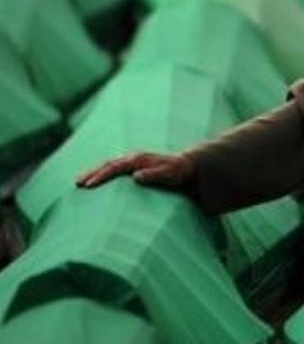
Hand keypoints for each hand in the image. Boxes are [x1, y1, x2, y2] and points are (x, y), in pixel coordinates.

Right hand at [75, 152, 194, 189]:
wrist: (187, 165)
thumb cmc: (179, 172)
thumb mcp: (171, 174)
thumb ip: (155, 175)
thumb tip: (136, 177)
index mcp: (138, 159)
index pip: (114, 167)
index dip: (101, 175)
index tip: (88, 186)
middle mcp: (133, 158)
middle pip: (107, 164)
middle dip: (91, 173)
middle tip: (77, 184)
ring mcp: (132, 161)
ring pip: (108, 165)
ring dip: (93, 172)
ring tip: (79, 183)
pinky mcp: (133, 166)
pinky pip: (113, 168)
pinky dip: (102, 173)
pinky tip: (94, 182)